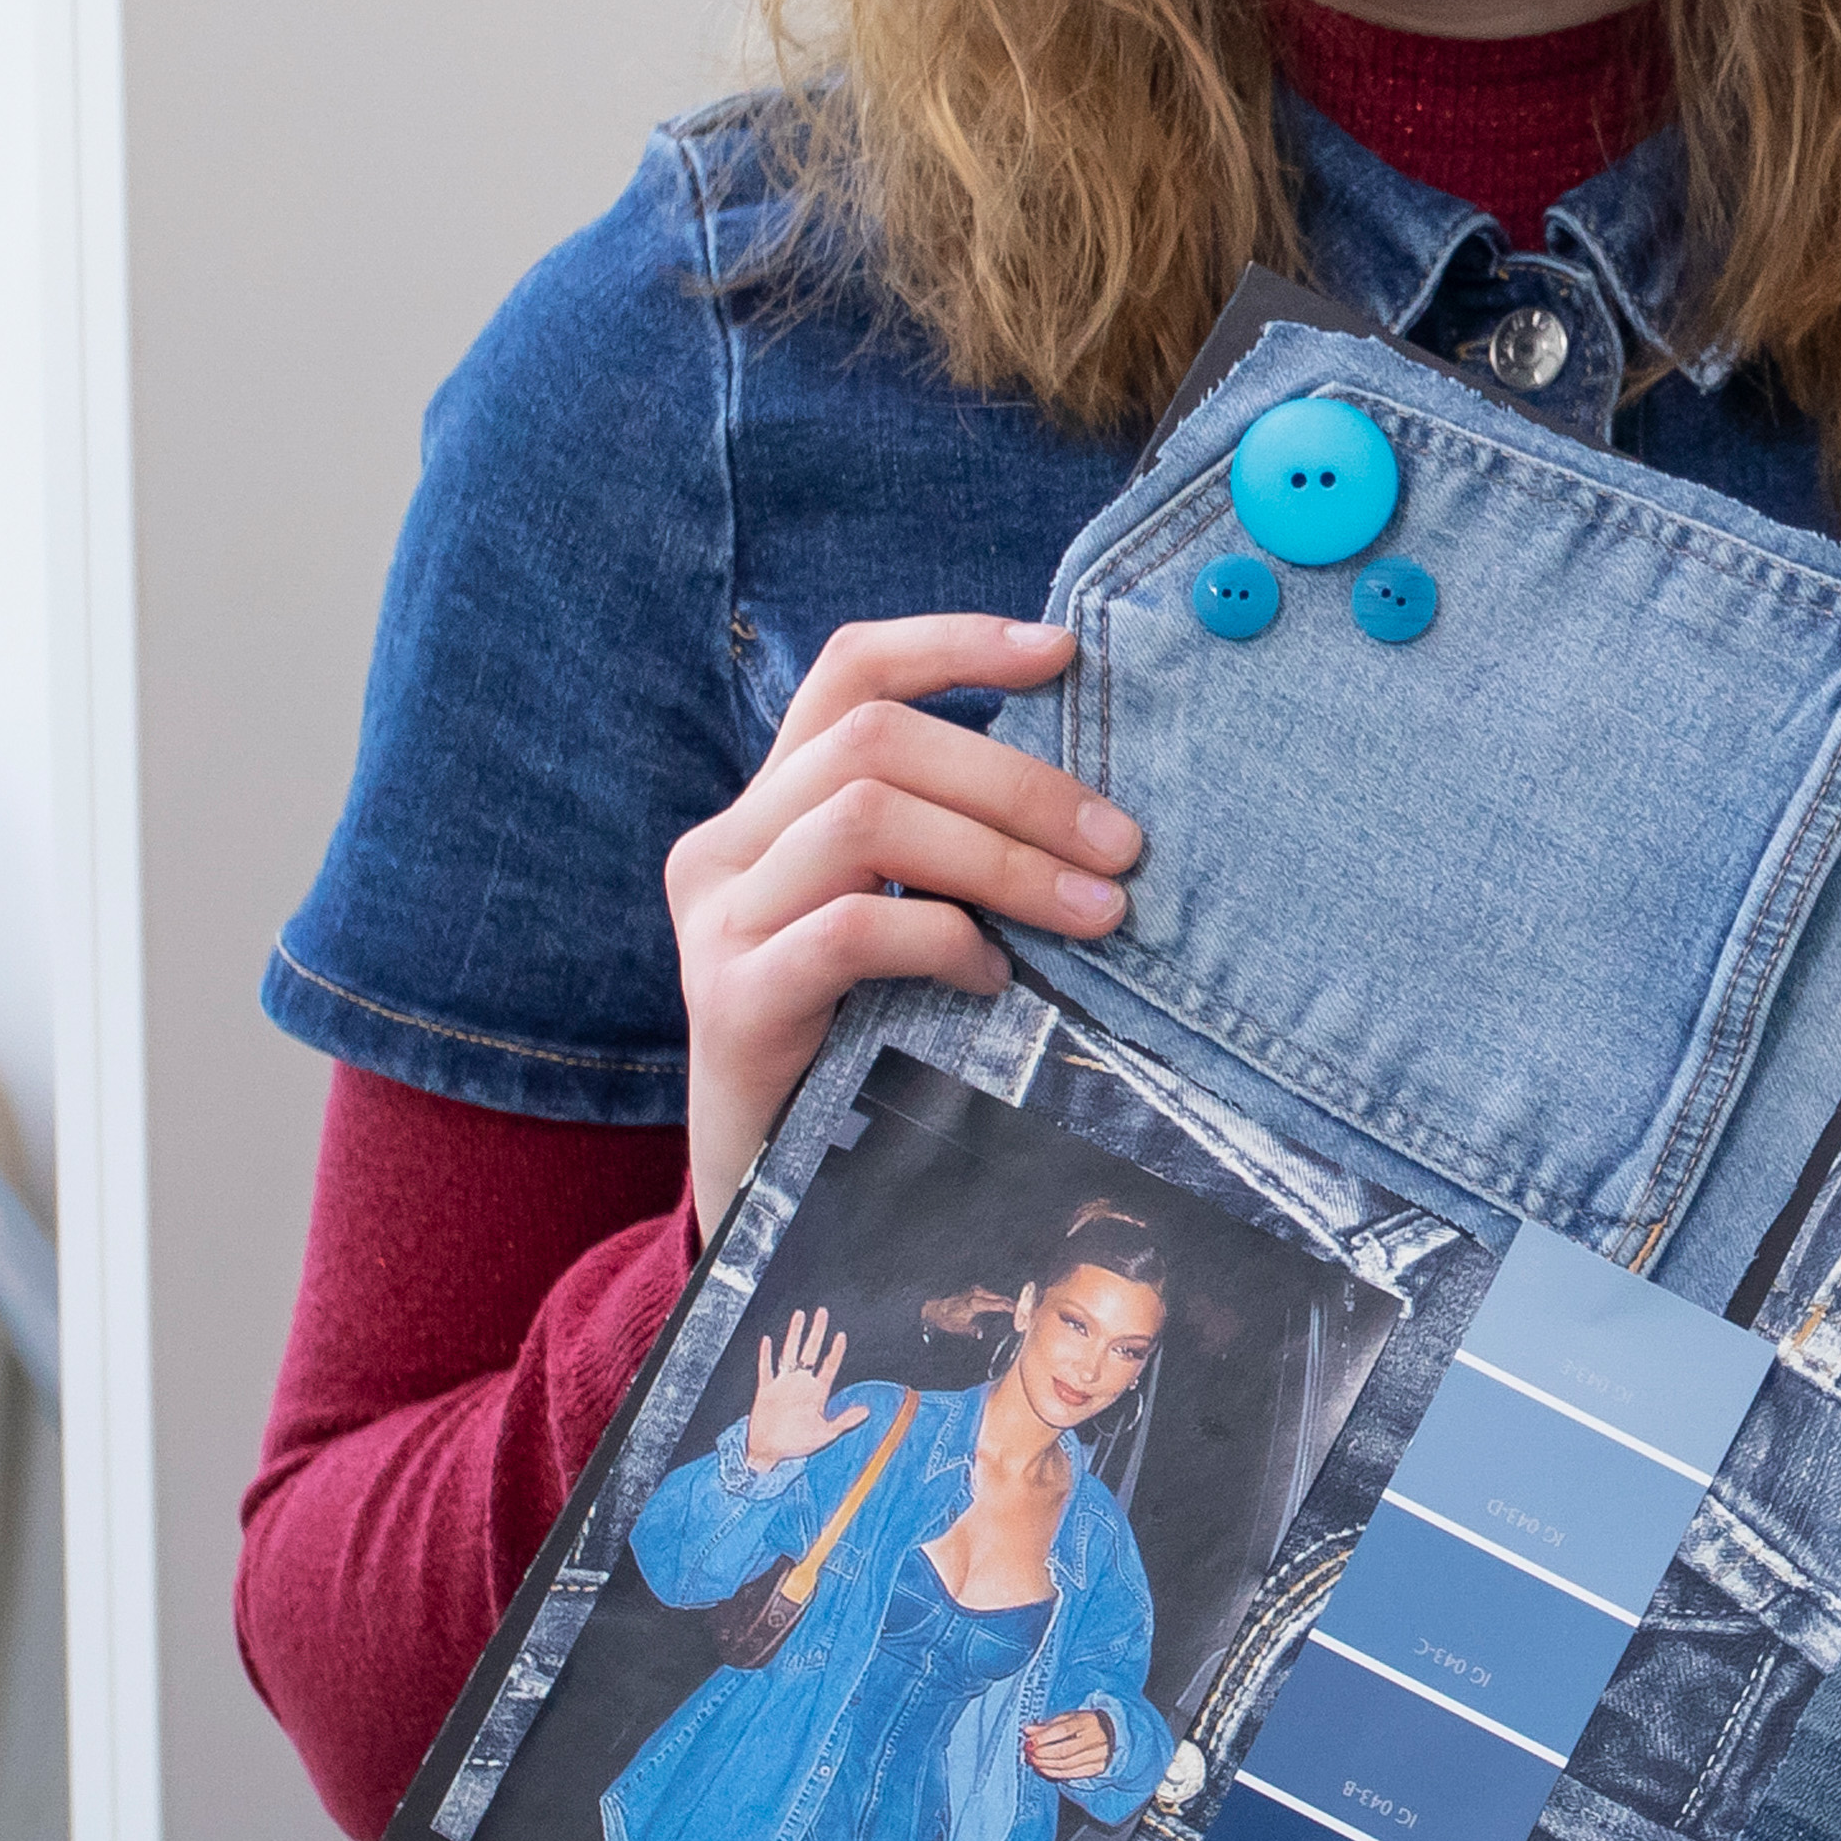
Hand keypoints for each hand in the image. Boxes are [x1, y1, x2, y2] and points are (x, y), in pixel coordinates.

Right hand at [663, 614, 1140, 1234]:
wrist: (771, 1197)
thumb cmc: (865, 1053)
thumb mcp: (903, 931)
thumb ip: (950, 857)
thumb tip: (1098, 808)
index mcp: (771, 811)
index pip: (849, 674)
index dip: (954, 644)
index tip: (1062, 651)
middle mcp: (726, 848)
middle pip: (873, 741)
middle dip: (1017, 782)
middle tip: (1122, 846)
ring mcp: (718, 922)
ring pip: (865, 817)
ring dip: (1001, 857)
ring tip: (1091, 914)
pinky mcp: (730, 1001)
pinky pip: (850, 931)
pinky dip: (944, 940)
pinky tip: (996, 982)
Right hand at [738, 1307, 867, 1472]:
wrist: (769, 1452)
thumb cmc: (797, 1444)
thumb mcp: (826, 1433)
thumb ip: (845, 1420)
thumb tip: (867, 1411)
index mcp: (817, 1392)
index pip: (829, 1365)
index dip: (836, 1351)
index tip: (841, 1335)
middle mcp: (801, 1384)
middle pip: (810, 1351)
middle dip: (817, 1332)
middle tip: (822, 1312)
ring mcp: (783, 1384)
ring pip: (790, 1353)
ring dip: (794, 1335)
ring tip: (799, 1316)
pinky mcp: (766, 1390)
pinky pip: (766, 1369)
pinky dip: (766, 1355)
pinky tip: (768, 1340)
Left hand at [1018, 1703, 1121, 1787]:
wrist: (1111, 1733)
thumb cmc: (1084, 1724)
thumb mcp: (1067, 1719)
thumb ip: (1046, 1725)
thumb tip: (1027, 1730)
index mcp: (1086, 1721)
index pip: (1062, 1730)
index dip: (1043, 1738)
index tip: (1029, 1742)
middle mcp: (1094, 1738)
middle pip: (1064, 1750)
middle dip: (1042, 1754)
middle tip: (1029, 1754)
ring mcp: (1098, 1754)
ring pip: (1067, 1764)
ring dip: (1046, 1765)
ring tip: (1034, 1762)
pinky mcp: (1097, 1768)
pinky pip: (1073, 1773)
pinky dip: (1055, 1773)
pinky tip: (1045, 1769)